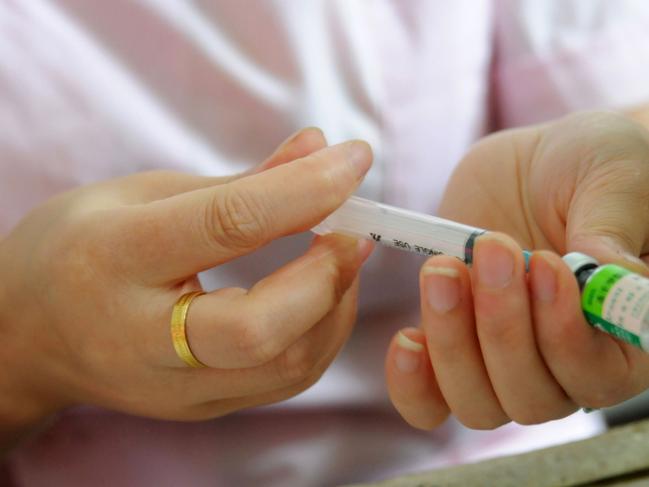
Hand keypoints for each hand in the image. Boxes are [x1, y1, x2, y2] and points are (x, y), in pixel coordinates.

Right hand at [0, 128, 372, 448]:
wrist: (26, 336)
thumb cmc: (79, 249)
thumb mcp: (145, 193)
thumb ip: (241, 180)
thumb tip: (318, 147)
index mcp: (116, 257)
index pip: (229, 224)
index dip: (306, 189)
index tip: (354, 159)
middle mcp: (143, 337)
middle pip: (262, 328)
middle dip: (327, 274)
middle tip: (351, 230)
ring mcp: (173, 387)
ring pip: (287, 365)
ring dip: (336, 305)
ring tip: (339, 257)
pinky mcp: (200, 407)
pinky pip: (285, 379)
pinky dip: (321, 332)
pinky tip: (320, 294)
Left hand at [385, 111, 648, 428]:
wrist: (537, 166)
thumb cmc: (594, 168)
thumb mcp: (615, 179)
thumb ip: (611, 229)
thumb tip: (605, 274)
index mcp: (621, 336)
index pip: (599, 375)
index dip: (565, 334)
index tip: (544, 264)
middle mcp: (565, 363)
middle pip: (530, 396)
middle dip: (502, 326)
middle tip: (491, 249)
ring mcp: (506, 359)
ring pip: (478, 401)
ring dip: (453, 339)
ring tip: (444, 267)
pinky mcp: (457, 344)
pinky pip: (430, 400)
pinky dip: (413, 383)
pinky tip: (407, 339)